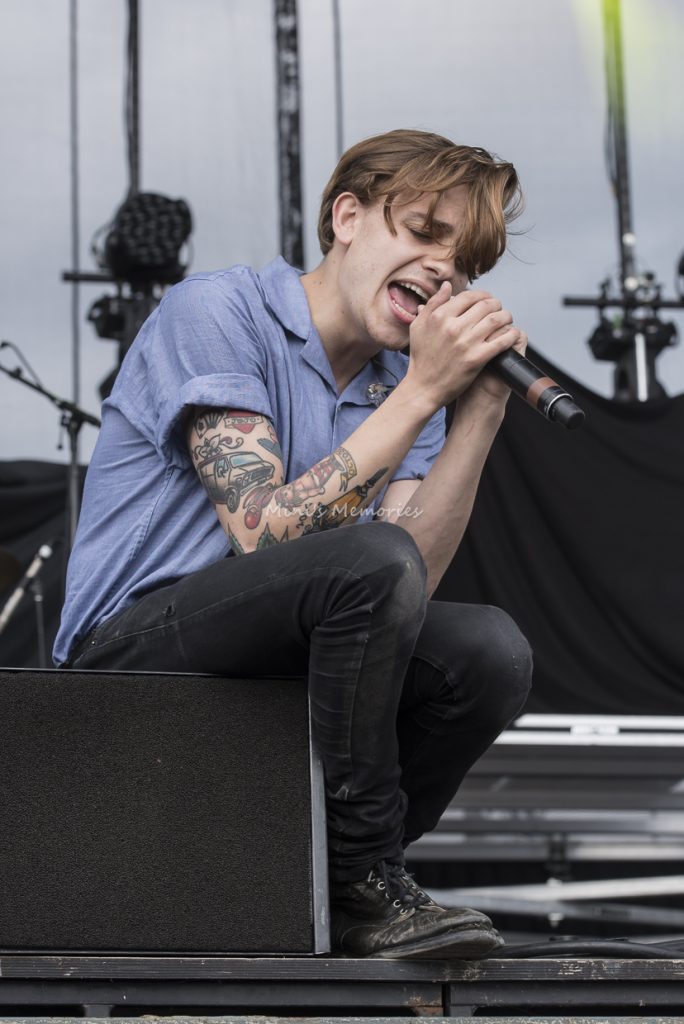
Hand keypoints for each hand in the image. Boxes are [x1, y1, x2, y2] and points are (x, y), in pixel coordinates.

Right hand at [406, 281, 524, 408]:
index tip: (486, 299)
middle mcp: (453, 327)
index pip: (469, 296)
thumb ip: (432, 303)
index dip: (481, 295)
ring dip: (506, 316)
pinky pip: (501, 341)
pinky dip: (510, 335)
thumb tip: (447, 286)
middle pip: (485, 305)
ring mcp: (466, 343)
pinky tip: (512, 334)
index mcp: (439, 317)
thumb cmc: (420, 358)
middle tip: (499, 308)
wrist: (423, 387)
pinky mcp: (476, 359)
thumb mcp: (418, 326)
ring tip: (506, 319)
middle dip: (496, 304)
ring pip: (496, 320)